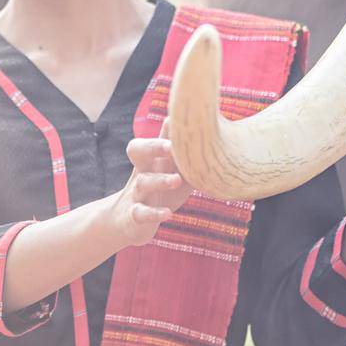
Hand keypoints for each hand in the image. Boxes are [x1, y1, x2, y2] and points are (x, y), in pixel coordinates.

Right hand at [110, 119, 193, 247]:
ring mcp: (137, 193)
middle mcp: (142, 172)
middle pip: (138, 151)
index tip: (178, 123)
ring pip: (143, 182)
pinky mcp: (134, 215)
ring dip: (160, 180)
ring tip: (177, 180)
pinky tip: (167, 214)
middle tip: (170, 146)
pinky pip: (141, 212)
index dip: (164, 132)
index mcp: (152, 160)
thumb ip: (189, 160)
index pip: (154, 137)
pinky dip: (153, 213)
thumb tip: (216, 140)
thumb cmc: (159, 192)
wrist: (129, 221)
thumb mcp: (173, 174)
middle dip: (153, 146)